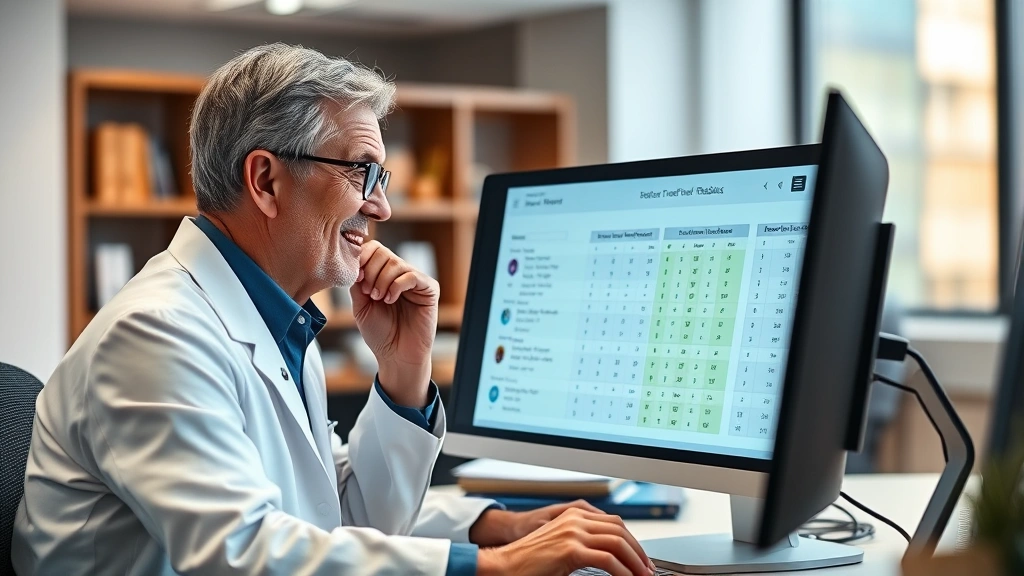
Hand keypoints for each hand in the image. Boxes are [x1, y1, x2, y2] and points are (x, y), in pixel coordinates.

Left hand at [351, 240, 438, 406]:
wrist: (396, 355)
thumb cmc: (380, 334)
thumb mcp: (360, 306)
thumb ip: (357, 283)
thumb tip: (354, 262)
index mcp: (383, 275)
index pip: (373, 250)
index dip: (362, 258)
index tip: (357, 278)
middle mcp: (400, 274)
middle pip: (383, 252)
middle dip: (370, 271)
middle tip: (369, 293)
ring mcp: (415, 280)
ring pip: (395, 263)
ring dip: (382, 281)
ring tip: (379, 299)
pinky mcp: (429, 289)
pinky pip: (411, 275)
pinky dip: (396, 286)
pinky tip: (391, 300)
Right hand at [476, 508, 654, 575]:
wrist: (505, 566)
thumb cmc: (530, 561)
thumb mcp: (562, 546)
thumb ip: (584, 544)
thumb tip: (609, 557)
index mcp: (574, 514)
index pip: (614, 523)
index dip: (632, 540)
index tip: (640, 557)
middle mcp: (575, 519)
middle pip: (620, 530)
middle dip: (638, 551)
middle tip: (647, 568)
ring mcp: (573, 532)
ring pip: (618, 543)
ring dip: (635, 562)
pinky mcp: (571, 550)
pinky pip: (608, 559)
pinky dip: (623, 571)